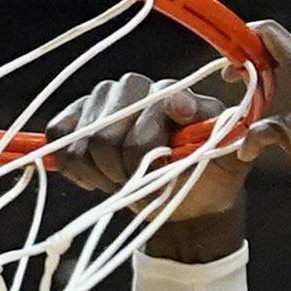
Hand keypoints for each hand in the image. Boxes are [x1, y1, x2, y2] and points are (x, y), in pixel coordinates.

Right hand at [51, 71, 256, 258]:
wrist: (186, 201)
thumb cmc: (207, 178)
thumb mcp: (230, 161)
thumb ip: (226, 133)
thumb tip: (182, 106)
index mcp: (173, 93)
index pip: (148, 108)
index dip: (148, 144)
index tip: (163, 166)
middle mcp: (137, 88)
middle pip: (109, 130)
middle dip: (123, 169)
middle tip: (140, 184)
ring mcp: (105, 101)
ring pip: (84, 136)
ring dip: (101, 172)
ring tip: (122, 182)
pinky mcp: (79, 118)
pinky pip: (60, 134)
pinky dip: (72, 164)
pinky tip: (95, 178)